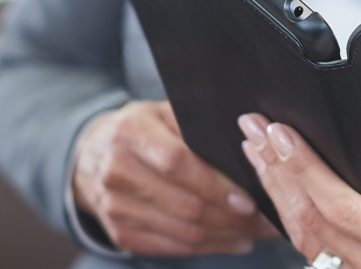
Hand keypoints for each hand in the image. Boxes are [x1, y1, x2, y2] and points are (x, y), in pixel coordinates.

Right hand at [72, 100, 277, 256]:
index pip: (179, 164)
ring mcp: (116, 208)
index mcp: (131, 133)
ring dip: (226, 236)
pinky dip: (207, 248)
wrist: (93, 154)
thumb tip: (249, 143)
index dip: (216, 185)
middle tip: (267, 220)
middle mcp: (118, 172)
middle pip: (184, 205)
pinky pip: (171, 247)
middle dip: (232, 217)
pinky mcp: (119, 233)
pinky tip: (234, 241)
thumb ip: (199, 125)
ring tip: (258, 231)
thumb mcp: (165, 111)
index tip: (250, 198)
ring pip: (182, 232)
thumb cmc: (145, 127)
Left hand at [238, 112, 360, 268]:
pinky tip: (278, 186)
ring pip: (304, 238)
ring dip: (276, 190)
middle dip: (278, 171)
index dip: (306, 171)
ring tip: (257, 149)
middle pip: (311, 221)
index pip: (342, 207)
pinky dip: (289, 213)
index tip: (283, 137)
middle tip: (255, 129)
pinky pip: (313, 248)